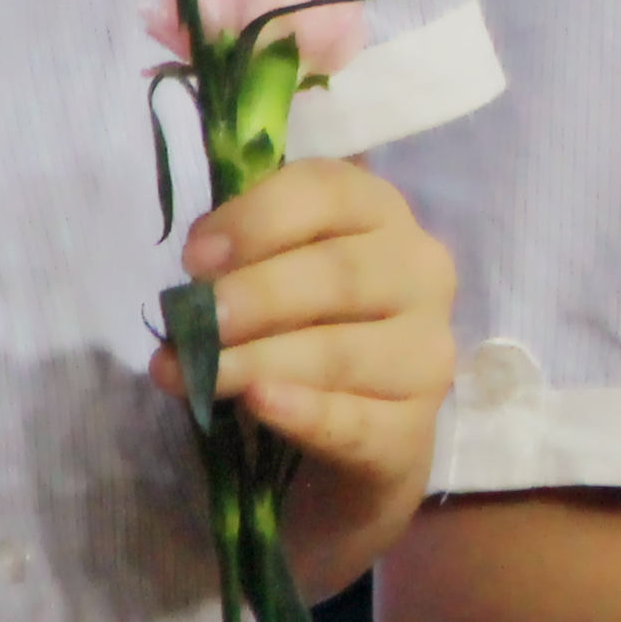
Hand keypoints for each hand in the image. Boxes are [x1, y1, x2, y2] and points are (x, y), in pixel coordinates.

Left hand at [165, 157, 458, 598]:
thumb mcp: (278, 270)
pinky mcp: (414, 429)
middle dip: (260, 296)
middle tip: (199, 322)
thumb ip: (244, 256)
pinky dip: (306, 413)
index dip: (258, 220)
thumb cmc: (303, 323)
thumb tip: (200, 267)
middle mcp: (420, 273)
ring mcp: (425, 354)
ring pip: (343, 352)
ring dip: (261, 361)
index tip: (195, 259)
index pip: (329, 193)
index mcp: (381, 214)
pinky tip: (260, 404)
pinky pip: (358, 422)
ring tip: (199, 375)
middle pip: (342, 273)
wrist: (354, 425)